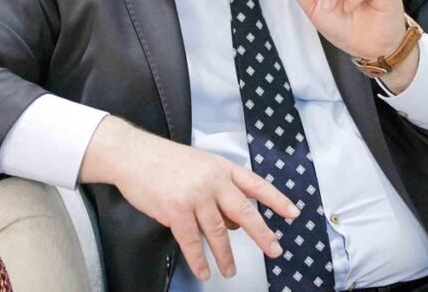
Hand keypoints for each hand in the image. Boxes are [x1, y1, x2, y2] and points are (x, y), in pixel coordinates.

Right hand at [79, 117, 297, 280]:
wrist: (135, 155)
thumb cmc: (166, 161)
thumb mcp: (201, 165)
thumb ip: (220, 190)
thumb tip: (234, 223)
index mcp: (222, 168)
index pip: (256, 184)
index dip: (276, 200)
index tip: (293, 213)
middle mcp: (214, 181)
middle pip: (245, 212)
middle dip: (262, 234)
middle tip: (275, 251)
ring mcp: (195, 196)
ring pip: (218, 233)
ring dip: (226, 256)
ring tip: (230, 271)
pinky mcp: (176, 210)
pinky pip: (192, 242)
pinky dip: (199, 260)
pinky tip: (203, 271)